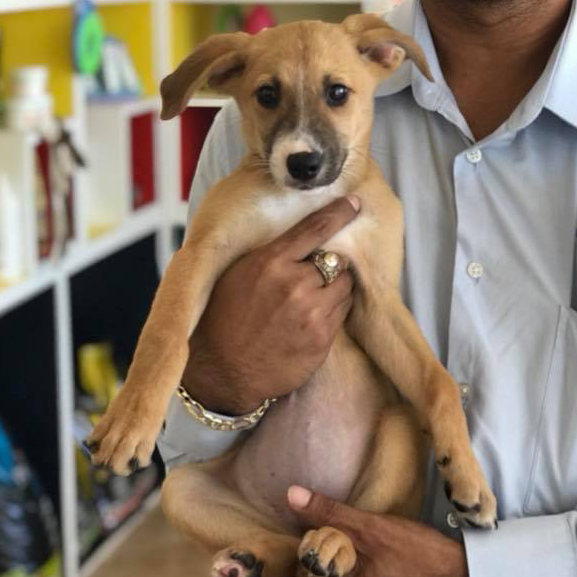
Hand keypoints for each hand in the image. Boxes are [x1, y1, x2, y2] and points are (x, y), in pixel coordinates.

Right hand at [182, 197, 358, 414]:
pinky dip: (334, 310)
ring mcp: (312, 313)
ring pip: (345, 286)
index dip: (339, 213)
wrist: (221, 372)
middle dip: (331, 264)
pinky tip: (313, 318)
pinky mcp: (322, 339)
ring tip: (312, 298)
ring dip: (335, 287)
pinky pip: (342, 313)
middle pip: (336, 260)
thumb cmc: (223, 319)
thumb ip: (271, 255)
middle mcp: (295, 284)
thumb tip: (301, 239)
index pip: (315, 228)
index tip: (355, 204)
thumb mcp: (238, 274)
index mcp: (270, 262)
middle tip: (316, 274)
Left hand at [262, 486, 470, 576]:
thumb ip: (330, 513)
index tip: (270, 548)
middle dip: (291, 572)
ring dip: (313, 576)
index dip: (270, 576)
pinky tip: (342, 555)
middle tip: (289, 538)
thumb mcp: (372, 528)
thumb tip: (292, 495)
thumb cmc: (418, 555)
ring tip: (313, 541)